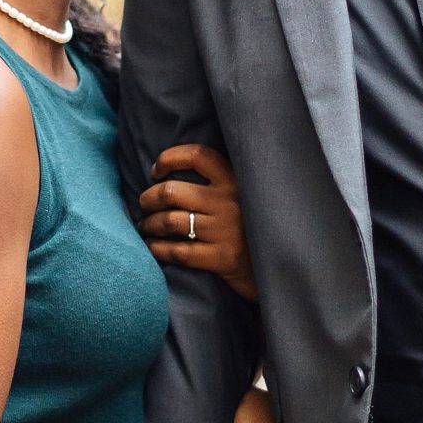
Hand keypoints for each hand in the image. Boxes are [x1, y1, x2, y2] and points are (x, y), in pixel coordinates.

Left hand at [139, 144, 256, 300]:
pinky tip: (152, 247)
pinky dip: (157, 249)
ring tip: (146, 227)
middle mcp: (228, 202)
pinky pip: (177, 251)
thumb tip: (168, 175)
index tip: (156, 171)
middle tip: (144, 205)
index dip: (170, 158)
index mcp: (235, 181)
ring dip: (149, 224)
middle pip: (171, 192)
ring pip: (169, 222)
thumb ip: (217, 182)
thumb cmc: (250, 227)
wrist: (277, 267)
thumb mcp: (243, 196)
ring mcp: (224, 231)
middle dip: (148, 198)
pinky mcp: (220, 258)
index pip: (197, 156)